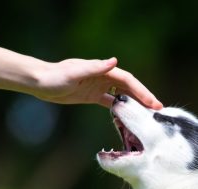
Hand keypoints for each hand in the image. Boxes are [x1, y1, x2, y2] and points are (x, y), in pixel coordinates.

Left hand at [32, 57, 161, 108]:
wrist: (40, 82)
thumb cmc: (55, 76)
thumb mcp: (75, 72)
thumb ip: (95, 68)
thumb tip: (114, 61)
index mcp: (102, 70)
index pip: (128, 80)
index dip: (142, 91)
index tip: (153, 103)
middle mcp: (103, 76)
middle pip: (129, 87)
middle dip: (143, 98)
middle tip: (158, 111)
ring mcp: (98, 86)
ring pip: (122, 95)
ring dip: (134, 104)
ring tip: (146, 116)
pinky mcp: (91, 95)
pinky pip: (110, 102)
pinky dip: (119, 109)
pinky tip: (126, 118)